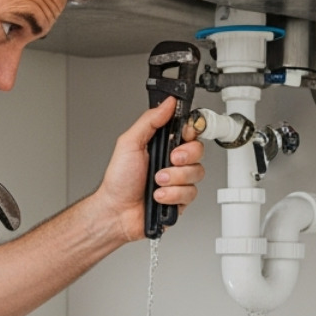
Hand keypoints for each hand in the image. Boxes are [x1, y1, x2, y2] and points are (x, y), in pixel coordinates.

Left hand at [92, 95, 205, 242]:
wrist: (116, 211)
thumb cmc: (119, 180)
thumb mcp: (129, 143)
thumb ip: (149, 120)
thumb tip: (167, 104)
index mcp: (162, 144)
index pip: (189, 130)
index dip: (191, 131)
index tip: (185, 134)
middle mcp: (173, 161)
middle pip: (198, 150)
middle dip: (184, 156)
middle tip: (170, 159)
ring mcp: (178, 180)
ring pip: (196, 173)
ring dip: (174, 178)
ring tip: (156, 181)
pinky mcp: (181, 198)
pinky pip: (190, 193)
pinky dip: (172, 194)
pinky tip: (158, 196)